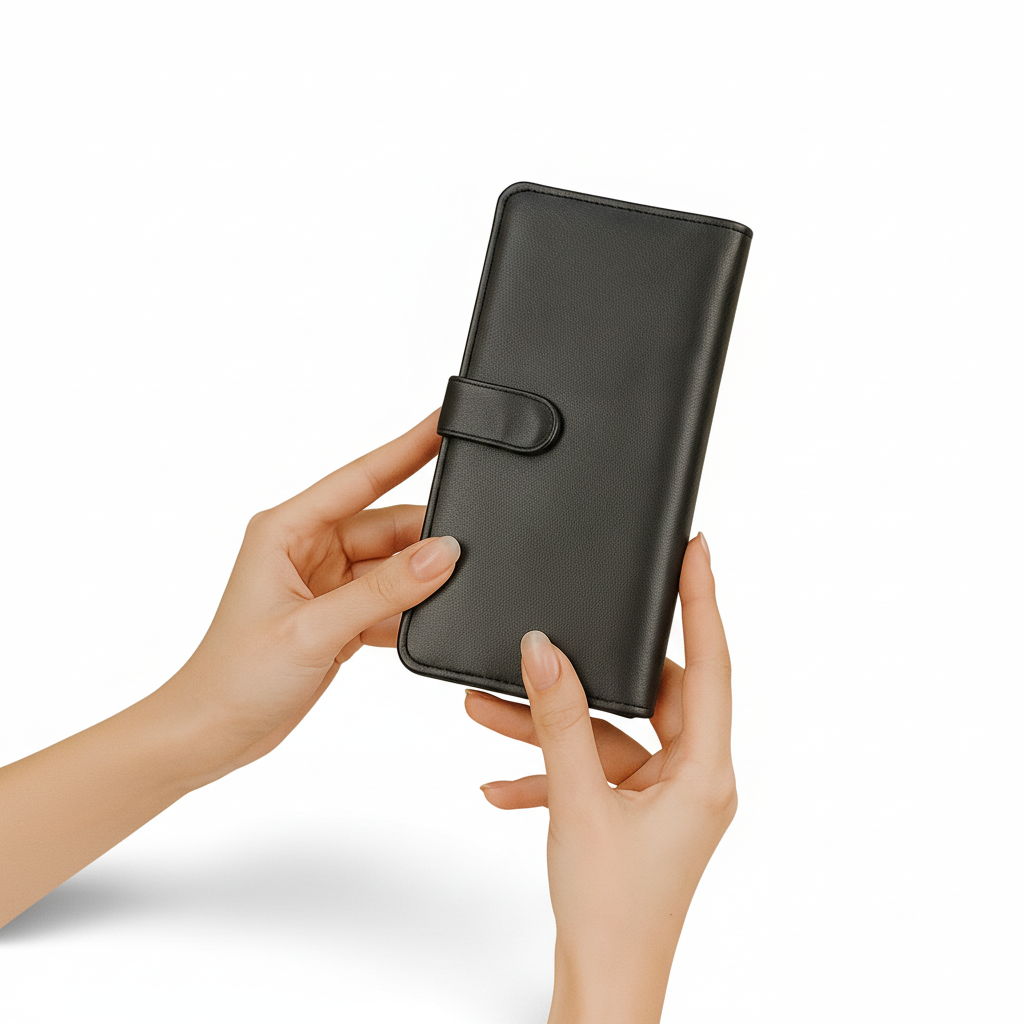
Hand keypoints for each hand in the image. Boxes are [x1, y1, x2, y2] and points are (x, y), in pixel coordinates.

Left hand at [158, 407, 460, 785]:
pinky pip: (391, 597)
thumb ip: (385, 589)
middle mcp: (308, 546)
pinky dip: (410, 609)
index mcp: (287, 529)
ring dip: (420, 578)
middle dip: (428, 536)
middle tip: (471, 547)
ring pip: (394, 563)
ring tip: (452, 588)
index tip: (444, 422)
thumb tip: (444, 553)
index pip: (360, 477)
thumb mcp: (315, 628)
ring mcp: (326, 581)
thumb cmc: (236, 676)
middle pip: (387, 524)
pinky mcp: (340, 614)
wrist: (212, 734)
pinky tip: (426, 618)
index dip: (407, 447)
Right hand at [465, 533, 733, 1023]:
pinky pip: (593, 771)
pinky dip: (551, 770)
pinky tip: (500, 780)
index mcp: (704, 772)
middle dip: (584, 676)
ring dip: (551, 726)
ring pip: (608, 735)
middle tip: (550, 633)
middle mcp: (693, 778)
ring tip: (488, 709)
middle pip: (645, 697)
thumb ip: (560, 720)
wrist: (604, 986)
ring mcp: (664, 797)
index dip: (703, 601)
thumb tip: (544, 650)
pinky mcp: (636, 814)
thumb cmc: (612, 914)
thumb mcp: (578, 803)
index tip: (698, 550)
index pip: (710, 665)